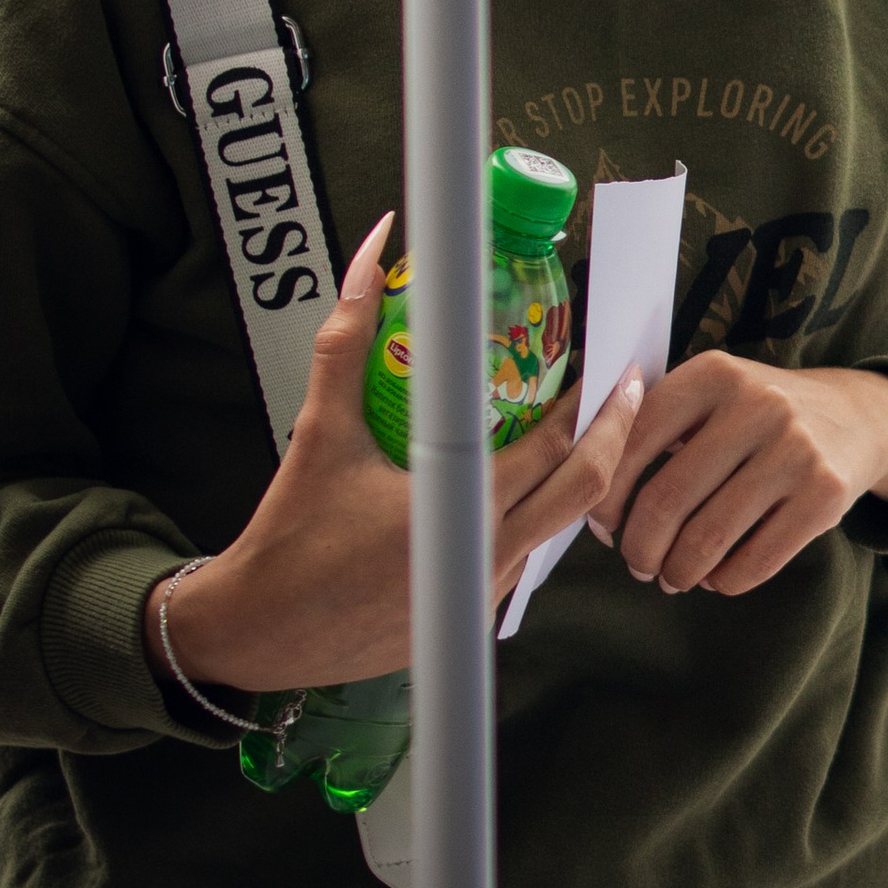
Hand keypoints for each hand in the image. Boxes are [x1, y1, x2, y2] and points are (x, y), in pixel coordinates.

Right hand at [143, 215, 646, 695]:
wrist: (261, 630)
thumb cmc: (291, 535)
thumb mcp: (321, 429)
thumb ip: (348, 340)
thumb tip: (372, 257)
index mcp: (463, 512)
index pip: (560, 450)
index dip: (597, 402)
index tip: (612, 363)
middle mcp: (488, 558)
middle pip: (586, 490)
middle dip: (617, 433)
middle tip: (626, 386)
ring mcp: (485, 593)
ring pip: (558, 526)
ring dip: (576, 476)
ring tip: (579, 426)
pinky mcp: (471, 615)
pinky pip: (523, 555)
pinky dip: (533, 515)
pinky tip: (522, 483)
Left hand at [588, 355, 887, 599]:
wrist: (857, 418)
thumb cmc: (758, 416)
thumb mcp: (713, 395)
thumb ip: (654, 425)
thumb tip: (589, 498)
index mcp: (712, 374)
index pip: (633, 441)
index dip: (607, 496)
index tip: (603, 527)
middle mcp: (756, 404)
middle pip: (666, 499)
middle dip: (640, 547)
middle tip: (638, 565)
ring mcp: (795, 449)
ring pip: (707, 538)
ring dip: (678, 571)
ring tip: (673, 577)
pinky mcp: (825, 495)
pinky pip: (754, 561)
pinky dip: (724, 581)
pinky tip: (717, 577)